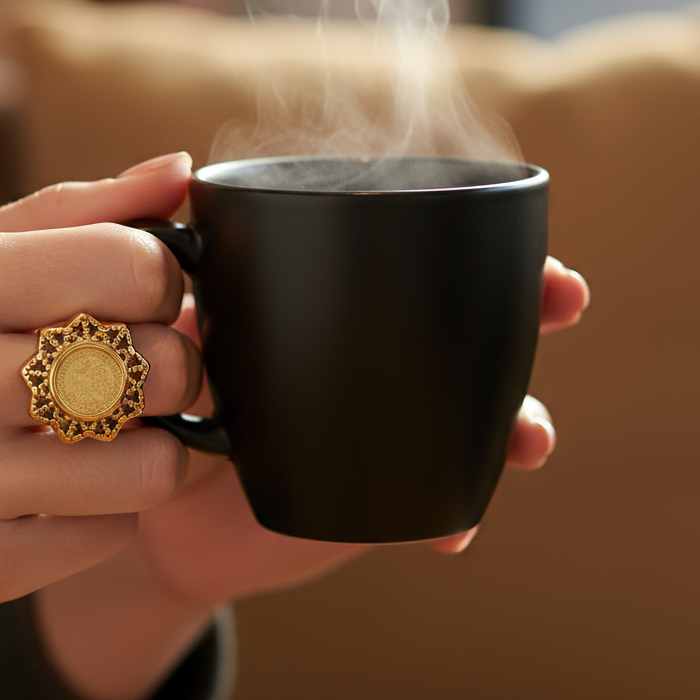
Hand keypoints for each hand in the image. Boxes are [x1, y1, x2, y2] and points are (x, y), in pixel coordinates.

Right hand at [0, 153, 200, 651]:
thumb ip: (67, 213)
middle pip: (158, 364)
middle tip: (142, 368)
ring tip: (115, 433)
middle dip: (174, 364)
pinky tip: (65, 487)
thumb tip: (178, 172)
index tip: (143, 297)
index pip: (132, 265)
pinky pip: (111, 534)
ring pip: (152, 464)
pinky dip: (109, 509)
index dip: (165, 280)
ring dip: (156, 446)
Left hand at [35, 255, 589, 699]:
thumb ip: (135, 226)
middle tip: (565, 297)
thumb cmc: (134, 381)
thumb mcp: (133, 304)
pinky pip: (432, 500)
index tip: (521, 230)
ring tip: (530, 437)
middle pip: (464, 320)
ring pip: (470, 412)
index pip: (409, 247)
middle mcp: (364, 350)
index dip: (473, 234)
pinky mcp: (370, 489)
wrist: (137, 496)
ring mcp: (375, 420)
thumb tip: (180, 165)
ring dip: (518, 419)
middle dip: (526, 306)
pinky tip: (454, 535)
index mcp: (324, 293)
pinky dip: (454, 515)